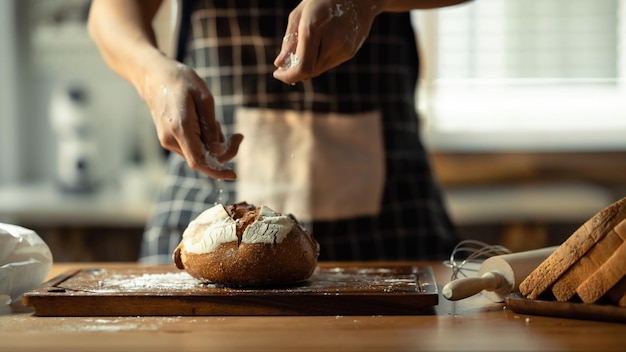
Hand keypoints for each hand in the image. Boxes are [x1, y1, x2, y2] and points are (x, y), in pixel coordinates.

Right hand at [141, 56, 242, 179]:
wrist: (154, 76)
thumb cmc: (182, 82)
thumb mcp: (204, 99)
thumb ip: (211, 127)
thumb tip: (218, 151)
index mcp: (180, 128)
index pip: (199, 162)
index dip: (217, 171)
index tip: (233, 175)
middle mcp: (170, 139)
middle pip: (202, 159)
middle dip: (223, 151)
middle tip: (238, 136)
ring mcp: (167, 141)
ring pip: (198, 154)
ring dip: (213, 144)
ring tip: (214, 120)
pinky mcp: (169, 139)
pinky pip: (192, 147)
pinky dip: (204, 141)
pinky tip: (204, 122)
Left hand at [273, 0, 379, 83]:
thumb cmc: (322, 0)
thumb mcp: (300, 14)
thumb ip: (289, 41)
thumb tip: (279, 64)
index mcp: (314, 27)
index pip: (303, 67)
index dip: (288, 76)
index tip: (278, 73)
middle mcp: (332, 41)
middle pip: (310, 71)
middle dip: (295, 72)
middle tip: (286, 64)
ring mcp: (344, 48)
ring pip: (319, 69)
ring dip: (307, 66)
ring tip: (302, 50)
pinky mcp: (350, 52)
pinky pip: (329, 63)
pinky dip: (319, 60)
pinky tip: (320, 44)